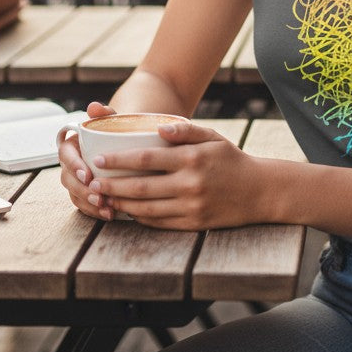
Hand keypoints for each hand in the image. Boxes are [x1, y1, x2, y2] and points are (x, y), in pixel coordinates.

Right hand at [58, 101, 115, 219]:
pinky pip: (84, 204)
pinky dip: (95, 211)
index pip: (66, 156)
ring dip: (89, 203)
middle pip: (68, 179)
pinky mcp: (83, 193)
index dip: (74, 166)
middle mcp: (69, 164)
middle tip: (99, 196)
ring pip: (75, 195)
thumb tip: (94, 106)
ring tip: (106, 209)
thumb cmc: (114, 130)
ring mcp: (75, 180)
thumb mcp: (110, 119)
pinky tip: (109, 214)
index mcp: (71, 145)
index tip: (87, 175)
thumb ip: (103, 113)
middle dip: (82, 190)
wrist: (122, 143)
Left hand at [86, 120, 259, 230]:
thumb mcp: (213, 137)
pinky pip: (160, 223)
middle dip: (112, 185)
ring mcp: (191, 206)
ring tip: (103, 198)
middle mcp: (190, 183)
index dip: (119, 159)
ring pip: (146, 208)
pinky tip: (128, 210)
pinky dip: (140, 217)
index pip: (147, 158)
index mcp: (192, 158)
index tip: (99, 159)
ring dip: (121, 204)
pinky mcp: (194, 224)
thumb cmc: (231, 159)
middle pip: (140, 186)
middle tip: (91, 182)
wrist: (259, 191)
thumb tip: (160, 128)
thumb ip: (186, 131)